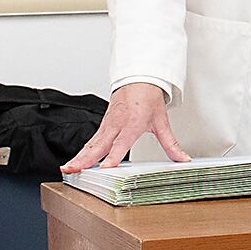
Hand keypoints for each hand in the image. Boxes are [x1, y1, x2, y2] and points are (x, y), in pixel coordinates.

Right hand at [64, 83, 188, 171]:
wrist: (140, 79)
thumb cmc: (148, 99)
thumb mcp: (162, 122)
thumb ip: (171, 144)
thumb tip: (182, 159)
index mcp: (132, 124)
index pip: (121, 144)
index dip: (113, 156)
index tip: (105, 167)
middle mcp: (117, 125)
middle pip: (98, 146)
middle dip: (84, 159)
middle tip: (72, 170)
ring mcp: (107, 125)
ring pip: (91, 144)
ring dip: (79, 157)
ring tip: (67, 169)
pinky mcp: (103, 125)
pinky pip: (91, 140)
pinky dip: (82, 151)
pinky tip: (76, 161)